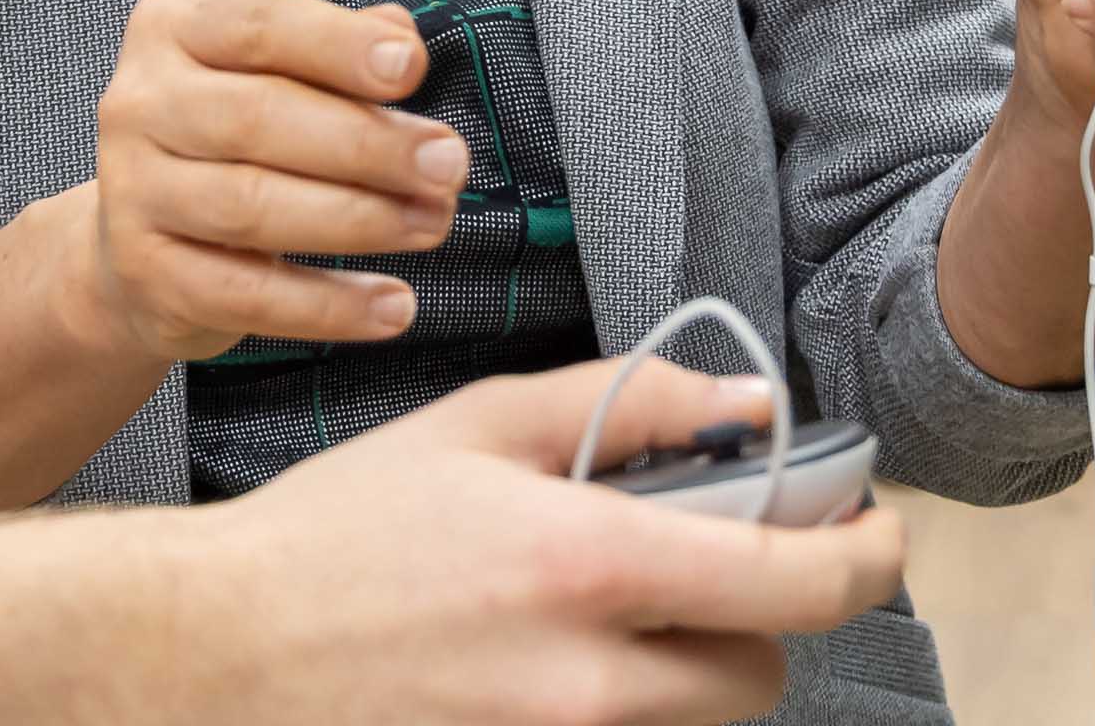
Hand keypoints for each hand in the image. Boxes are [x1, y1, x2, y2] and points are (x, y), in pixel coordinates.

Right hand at [74, 0, 468, 363]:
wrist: (139, 248)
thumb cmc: (232, 142)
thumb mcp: (276, 75)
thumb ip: (336, 50)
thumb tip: (401, 34)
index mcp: (173, 31)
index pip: (261, 27)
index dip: (338, 46)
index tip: (411, 68)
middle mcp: (139, 104)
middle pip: (259, 118)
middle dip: (366, 143)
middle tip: (448, 164)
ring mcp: (132, 193)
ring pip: (252, 207)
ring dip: (359, 219)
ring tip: (435, 222)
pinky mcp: (147, 276)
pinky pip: (248, 295)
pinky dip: (328, 305)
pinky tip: (393, 305)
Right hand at [213, 360, 907, 725]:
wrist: (218, 648)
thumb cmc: (341, 530)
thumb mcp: (481, 423)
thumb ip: (631, 402)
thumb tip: (752, 405)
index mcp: (588, 566)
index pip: (799, 582)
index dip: (867, 555)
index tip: (875, 529)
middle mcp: (588, 683)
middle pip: (762, 674)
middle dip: (754, 617)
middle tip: (700, 565)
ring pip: (697, 725)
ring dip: (688, 669)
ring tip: (606, 615)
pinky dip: (621, 713)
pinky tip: (550, 663)